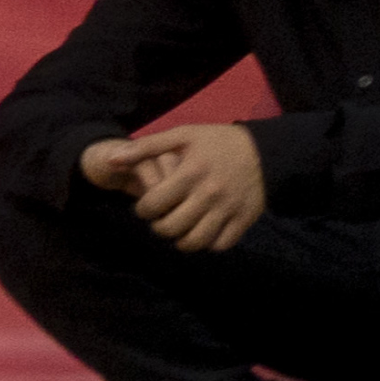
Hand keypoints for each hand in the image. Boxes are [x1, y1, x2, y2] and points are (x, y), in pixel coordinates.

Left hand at [116, 123, 267, 255]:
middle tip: (162, 219)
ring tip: (180, 229)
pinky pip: (220, 244)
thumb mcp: (183, 135)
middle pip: (170, 228)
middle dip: (159, 227)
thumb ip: (146, 147)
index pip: (152, 205)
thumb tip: (112, 160)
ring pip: (194, 242)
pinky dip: (209, 243)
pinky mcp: (244, 219)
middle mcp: (209, 193)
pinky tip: (204, 231)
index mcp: (190, 172)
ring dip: (181, 240)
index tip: (148, 206)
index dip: (143, 210)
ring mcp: (228, 208)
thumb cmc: (219, 142)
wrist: (267, 150)